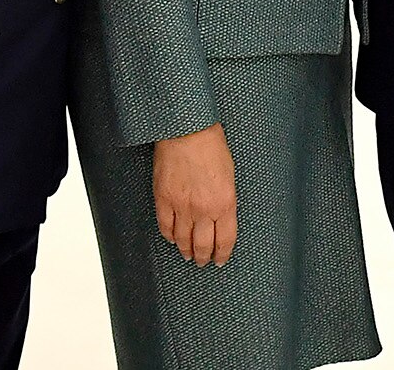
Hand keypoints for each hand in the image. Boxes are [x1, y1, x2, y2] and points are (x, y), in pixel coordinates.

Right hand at [152, 122, 237, 265]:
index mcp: (225, 203)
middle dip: (203, 257)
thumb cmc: (212, 147)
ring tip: (187, 254)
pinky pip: (165, 226)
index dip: (222, 253)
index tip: (220, 260)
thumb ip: (225, 200)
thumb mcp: (229, 175)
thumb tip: (221, 217)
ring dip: (185, 250)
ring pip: (182, 239)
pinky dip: (169, 236)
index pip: (225, 240)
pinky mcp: (163, 199)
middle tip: (202, 261)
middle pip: (203, 245)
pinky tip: (172, 238)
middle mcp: (203, 210)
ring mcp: (182, 206)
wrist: (187, 130)